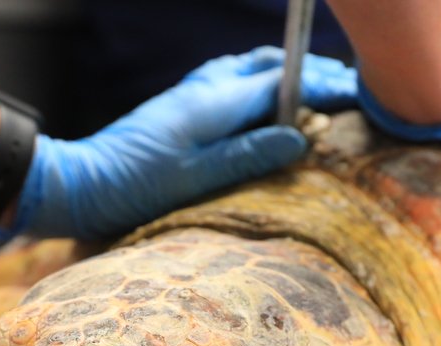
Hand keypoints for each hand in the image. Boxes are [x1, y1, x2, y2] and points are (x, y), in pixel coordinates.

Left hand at [7, 46, 356, 239]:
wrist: (82, 182)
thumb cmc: (134, 186)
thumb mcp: (196, 178)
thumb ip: (248, 155)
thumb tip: (300, 137)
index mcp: (216, 101)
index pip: (284, 82)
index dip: (324, 87)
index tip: (358, 95)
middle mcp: (207, 88)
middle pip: (272, 65)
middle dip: (313, 73)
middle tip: (349, 91)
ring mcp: (194, 94)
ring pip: (253, 69)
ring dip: (289, 75)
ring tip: (320, 93)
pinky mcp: (184, 106)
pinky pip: (234, 83)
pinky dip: (264, 85)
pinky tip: (273, 104)